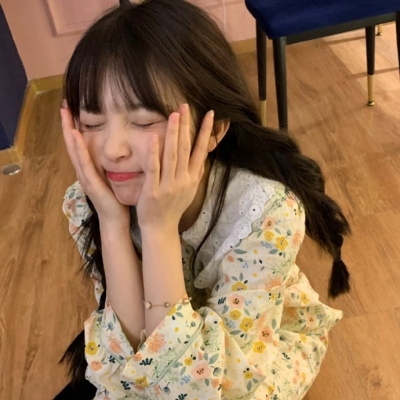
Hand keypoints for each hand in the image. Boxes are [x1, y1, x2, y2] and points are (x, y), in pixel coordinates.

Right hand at [60, 107, 129, 228]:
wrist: (116, 220)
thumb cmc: (115, 200)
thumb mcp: (111, 178)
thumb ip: (108, 166)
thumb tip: (113, 151)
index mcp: (89, 170)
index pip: (79, 146)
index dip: (74, 129)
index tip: (72, 111)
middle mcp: (84, 172)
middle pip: (72, 145)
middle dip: (67, 126)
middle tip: (64, 106)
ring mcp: (86, 178)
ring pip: (75, 151)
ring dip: (69, 132)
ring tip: (66, 115)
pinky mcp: (92, 184)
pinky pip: (84, 164)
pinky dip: (79, 149)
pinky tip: (76, 136)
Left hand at [136, 104, 213, 230]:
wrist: (161, 228)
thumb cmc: (174, 208)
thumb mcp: (189, 190)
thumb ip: (195, 173)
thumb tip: (203, 157)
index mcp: (192, 178)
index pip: (201, 151)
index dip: (205, 132)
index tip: (209, 114)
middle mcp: (183, 180)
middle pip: (186, 148)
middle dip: (186, 126)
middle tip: (185, 106)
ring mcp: (168, 185)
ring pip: (172, 155)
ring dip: (174, 134)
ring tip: (174, 115)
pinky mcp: (153, 191)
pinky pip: (154, 169)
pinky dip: (154, 153)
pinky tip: (154, 136)